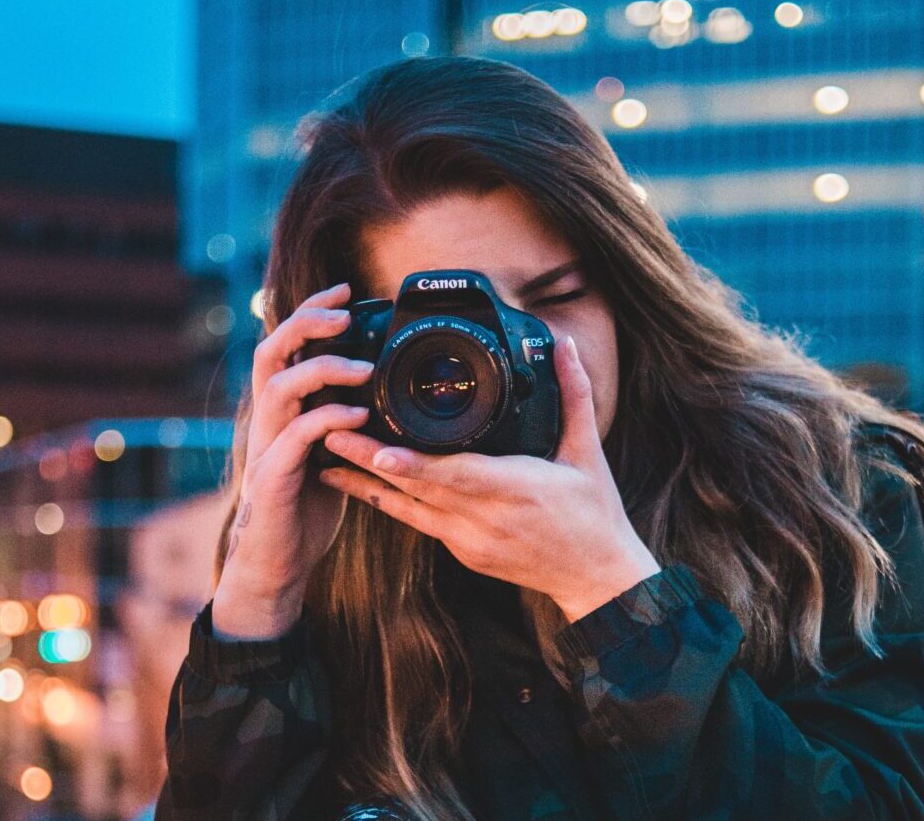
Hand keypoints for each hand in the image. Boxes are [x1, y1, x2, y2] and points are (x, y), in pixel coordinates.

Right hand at [212, 282, 373, 638]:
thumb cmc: (306, 507)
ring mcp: (266, 446)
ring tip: (364, 368)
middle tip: (344, 311)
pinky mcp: (274, 477)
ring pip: (279, 386)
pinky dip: (329, 418)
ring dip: (323, 369)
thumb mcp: (329, 452)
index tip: (346, 291)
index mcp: (280, 410)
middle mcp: (267, 420)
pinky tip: (360, 413)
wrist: (278, 562)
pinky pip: (296, 436)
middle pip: (270, 350)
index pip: (285, 346)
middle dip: (306, 323)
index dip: (311, 313)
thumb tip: (378, 386)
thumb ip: (341, 417)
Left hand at [318, 335, 660, 622]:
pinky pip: (417, 523)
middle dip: (370, 461)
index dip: (415, 464)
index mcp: (516, 489)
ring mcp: (469, 540)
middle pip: (418, 489)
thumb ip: (573, 394)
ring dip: (365, 484)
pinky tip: (359, 484)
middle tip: (329, 433)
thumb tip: (566, 344)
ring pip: (407, 510)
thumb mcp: (587, 451)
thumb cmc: (594, 514)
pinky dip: (388, 502)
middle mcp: (485, 518)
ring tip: (326, 458)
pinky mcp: (462, 551)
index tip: (378, 448)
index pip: (457, 475)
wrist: (596, 579)